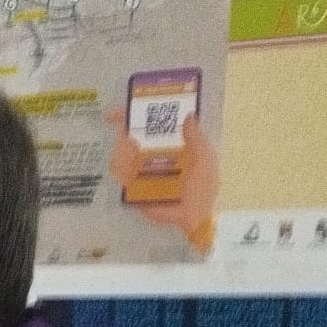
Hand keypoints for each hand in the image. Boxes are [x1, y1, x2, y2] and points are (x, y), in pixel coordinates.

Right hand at [106, 108, 219, 254]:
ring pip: (121, 155)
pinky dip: (121, 171)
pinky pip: (121, 176)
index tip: (122, 109)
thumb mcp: (205, 159)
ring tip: (133, 159)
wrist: (195, 218)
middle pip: (130, 137)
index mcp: (171, 145)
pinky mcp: (134, 188)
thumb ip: (197, 140)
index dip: (136, 115)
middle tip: (127, 138)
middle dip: (124, 133)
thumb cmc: (203, 188)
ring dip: (123, 153)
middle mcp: (153, 154)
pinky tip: (128, 173)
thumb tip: (188, 116)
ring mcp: (141, 171)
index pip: (151, 125)